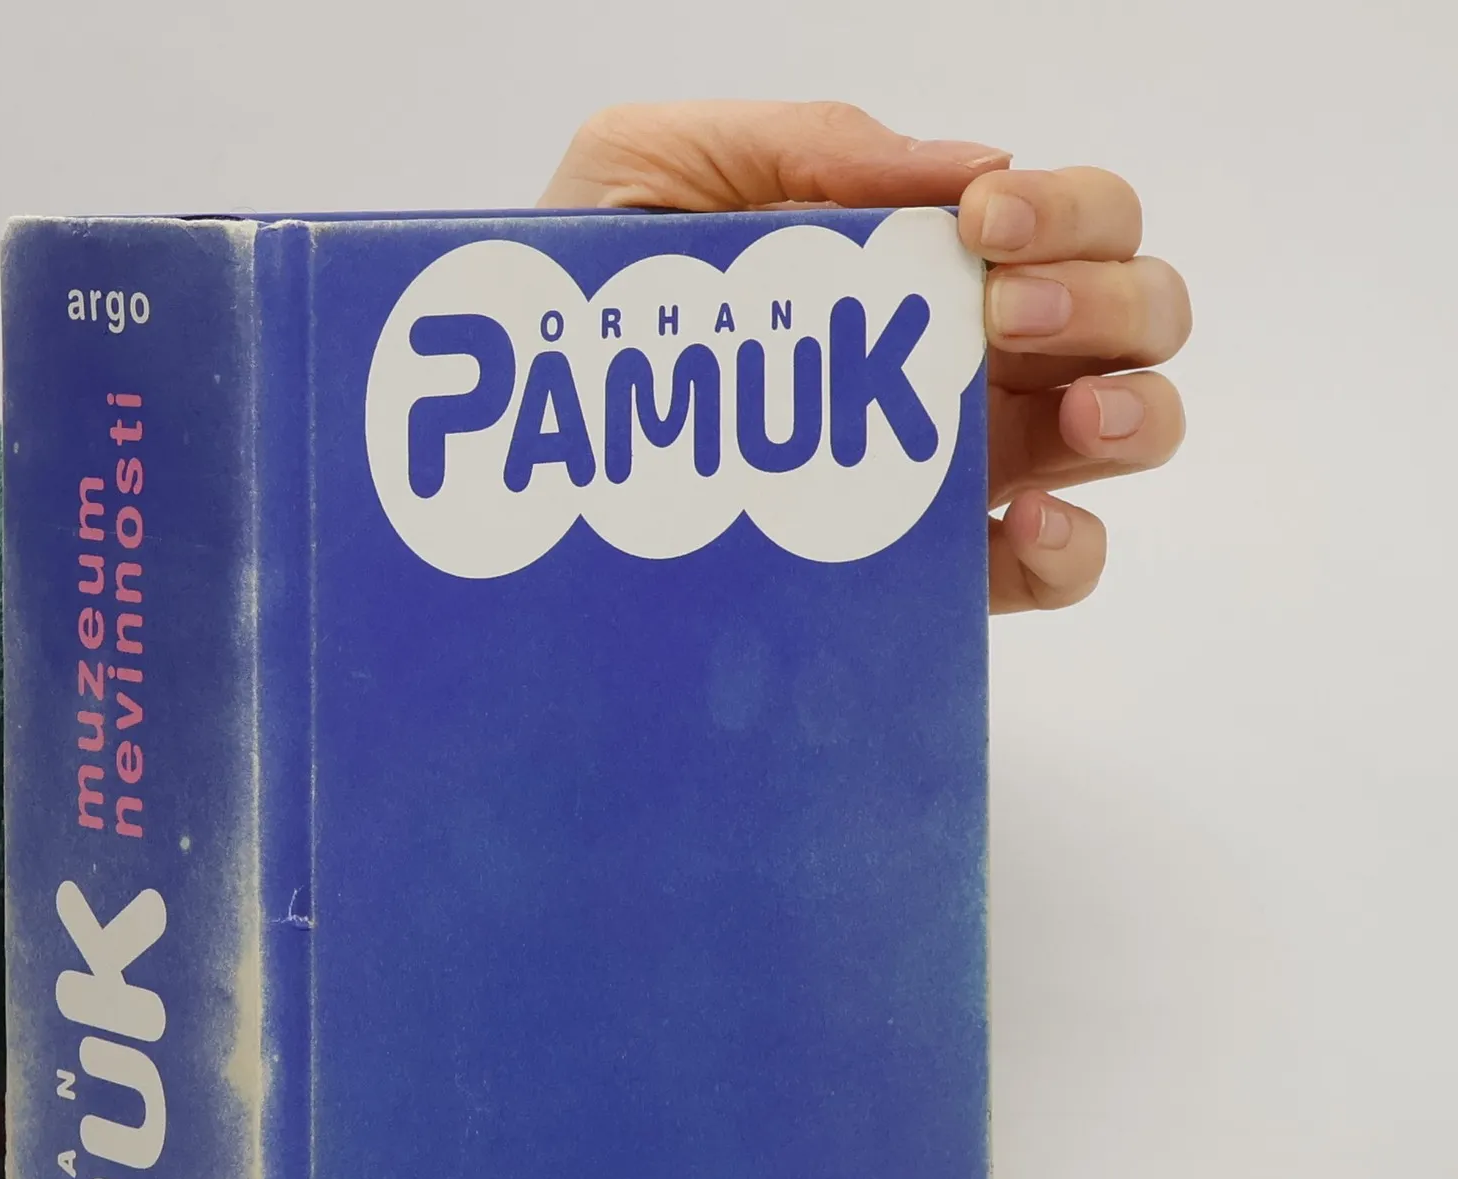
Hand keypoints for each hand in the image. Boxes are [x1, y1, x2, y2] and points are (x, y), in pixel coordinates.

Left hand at [541, 102, 1189, 612]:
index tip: (980, 222)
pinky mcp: (929, 578)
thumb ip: (806, 140)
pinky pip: (1051, 571)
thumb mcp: (662, 164)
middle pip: (1133, 312)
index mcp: (925, 263)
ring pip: (1125, 429)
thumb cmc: (587, 296)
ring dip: (1130, 412)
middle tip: (998, 313)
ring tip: (1067, 419)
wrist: (505, 436)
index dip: (1067, 208)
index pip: (1068, 218)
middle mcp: (966, 361)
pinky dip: (1071, 548)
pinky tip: (1023, 523)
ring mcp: (957, 471)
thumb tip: (967, 168)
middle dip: (1104, 299)